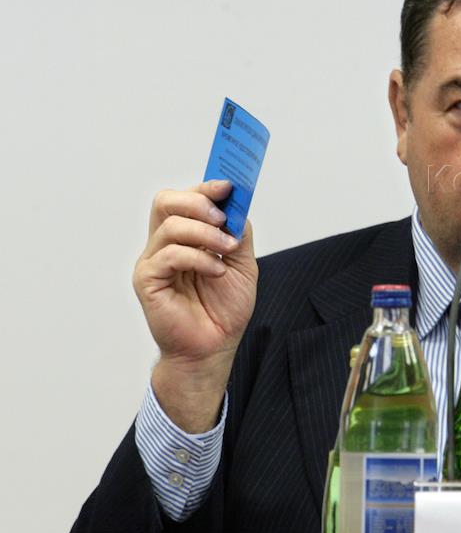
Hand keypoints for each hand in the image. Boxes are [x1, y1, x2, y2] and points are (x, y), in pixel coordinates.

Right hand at [134, 179, 257, 431]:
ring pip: (171, 226)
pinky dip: (199, 258)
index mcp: (185, 237)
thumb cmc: (225, 309)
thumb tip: (237, 203)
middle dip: (198, 201)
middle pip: (165, 201)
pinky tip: (216, 271)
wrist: (214, 347)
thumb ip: (238, 231)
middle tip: (223, 216)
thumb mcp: (242, 263)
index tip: (229, 185)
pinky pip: (169, 255)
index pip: (183, 199)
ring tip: (228, 249)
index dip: (204, 188)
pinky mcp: (147, 280)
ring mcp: (153, 262)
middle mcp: (164, 244)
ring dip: (206, 233)